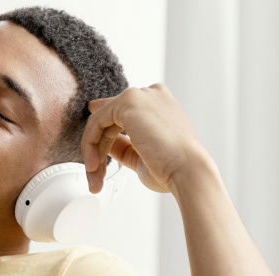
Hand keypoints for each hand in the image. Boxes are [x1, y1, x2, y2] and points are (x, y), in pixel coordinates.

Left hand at [82, 83, 210, 194]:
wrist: (187, 170)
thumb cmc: (170, 168)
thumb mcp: (139, 154)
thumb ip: (122, 144)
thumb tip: (105, 143)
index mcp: (159, 104)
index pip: (121, 114)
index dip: (101, 132)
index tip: (91, 154)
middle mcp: (150, 94)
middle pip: (109, 119)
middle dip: (97, 150)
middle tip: (94, 177)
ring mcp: (139, 95)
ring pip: (100, 121)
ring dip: (92, 152)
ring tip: (95, 178)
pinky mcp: (129, 101)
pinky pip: (96, 122)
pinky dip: (90, 145)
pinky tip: (94, 166)